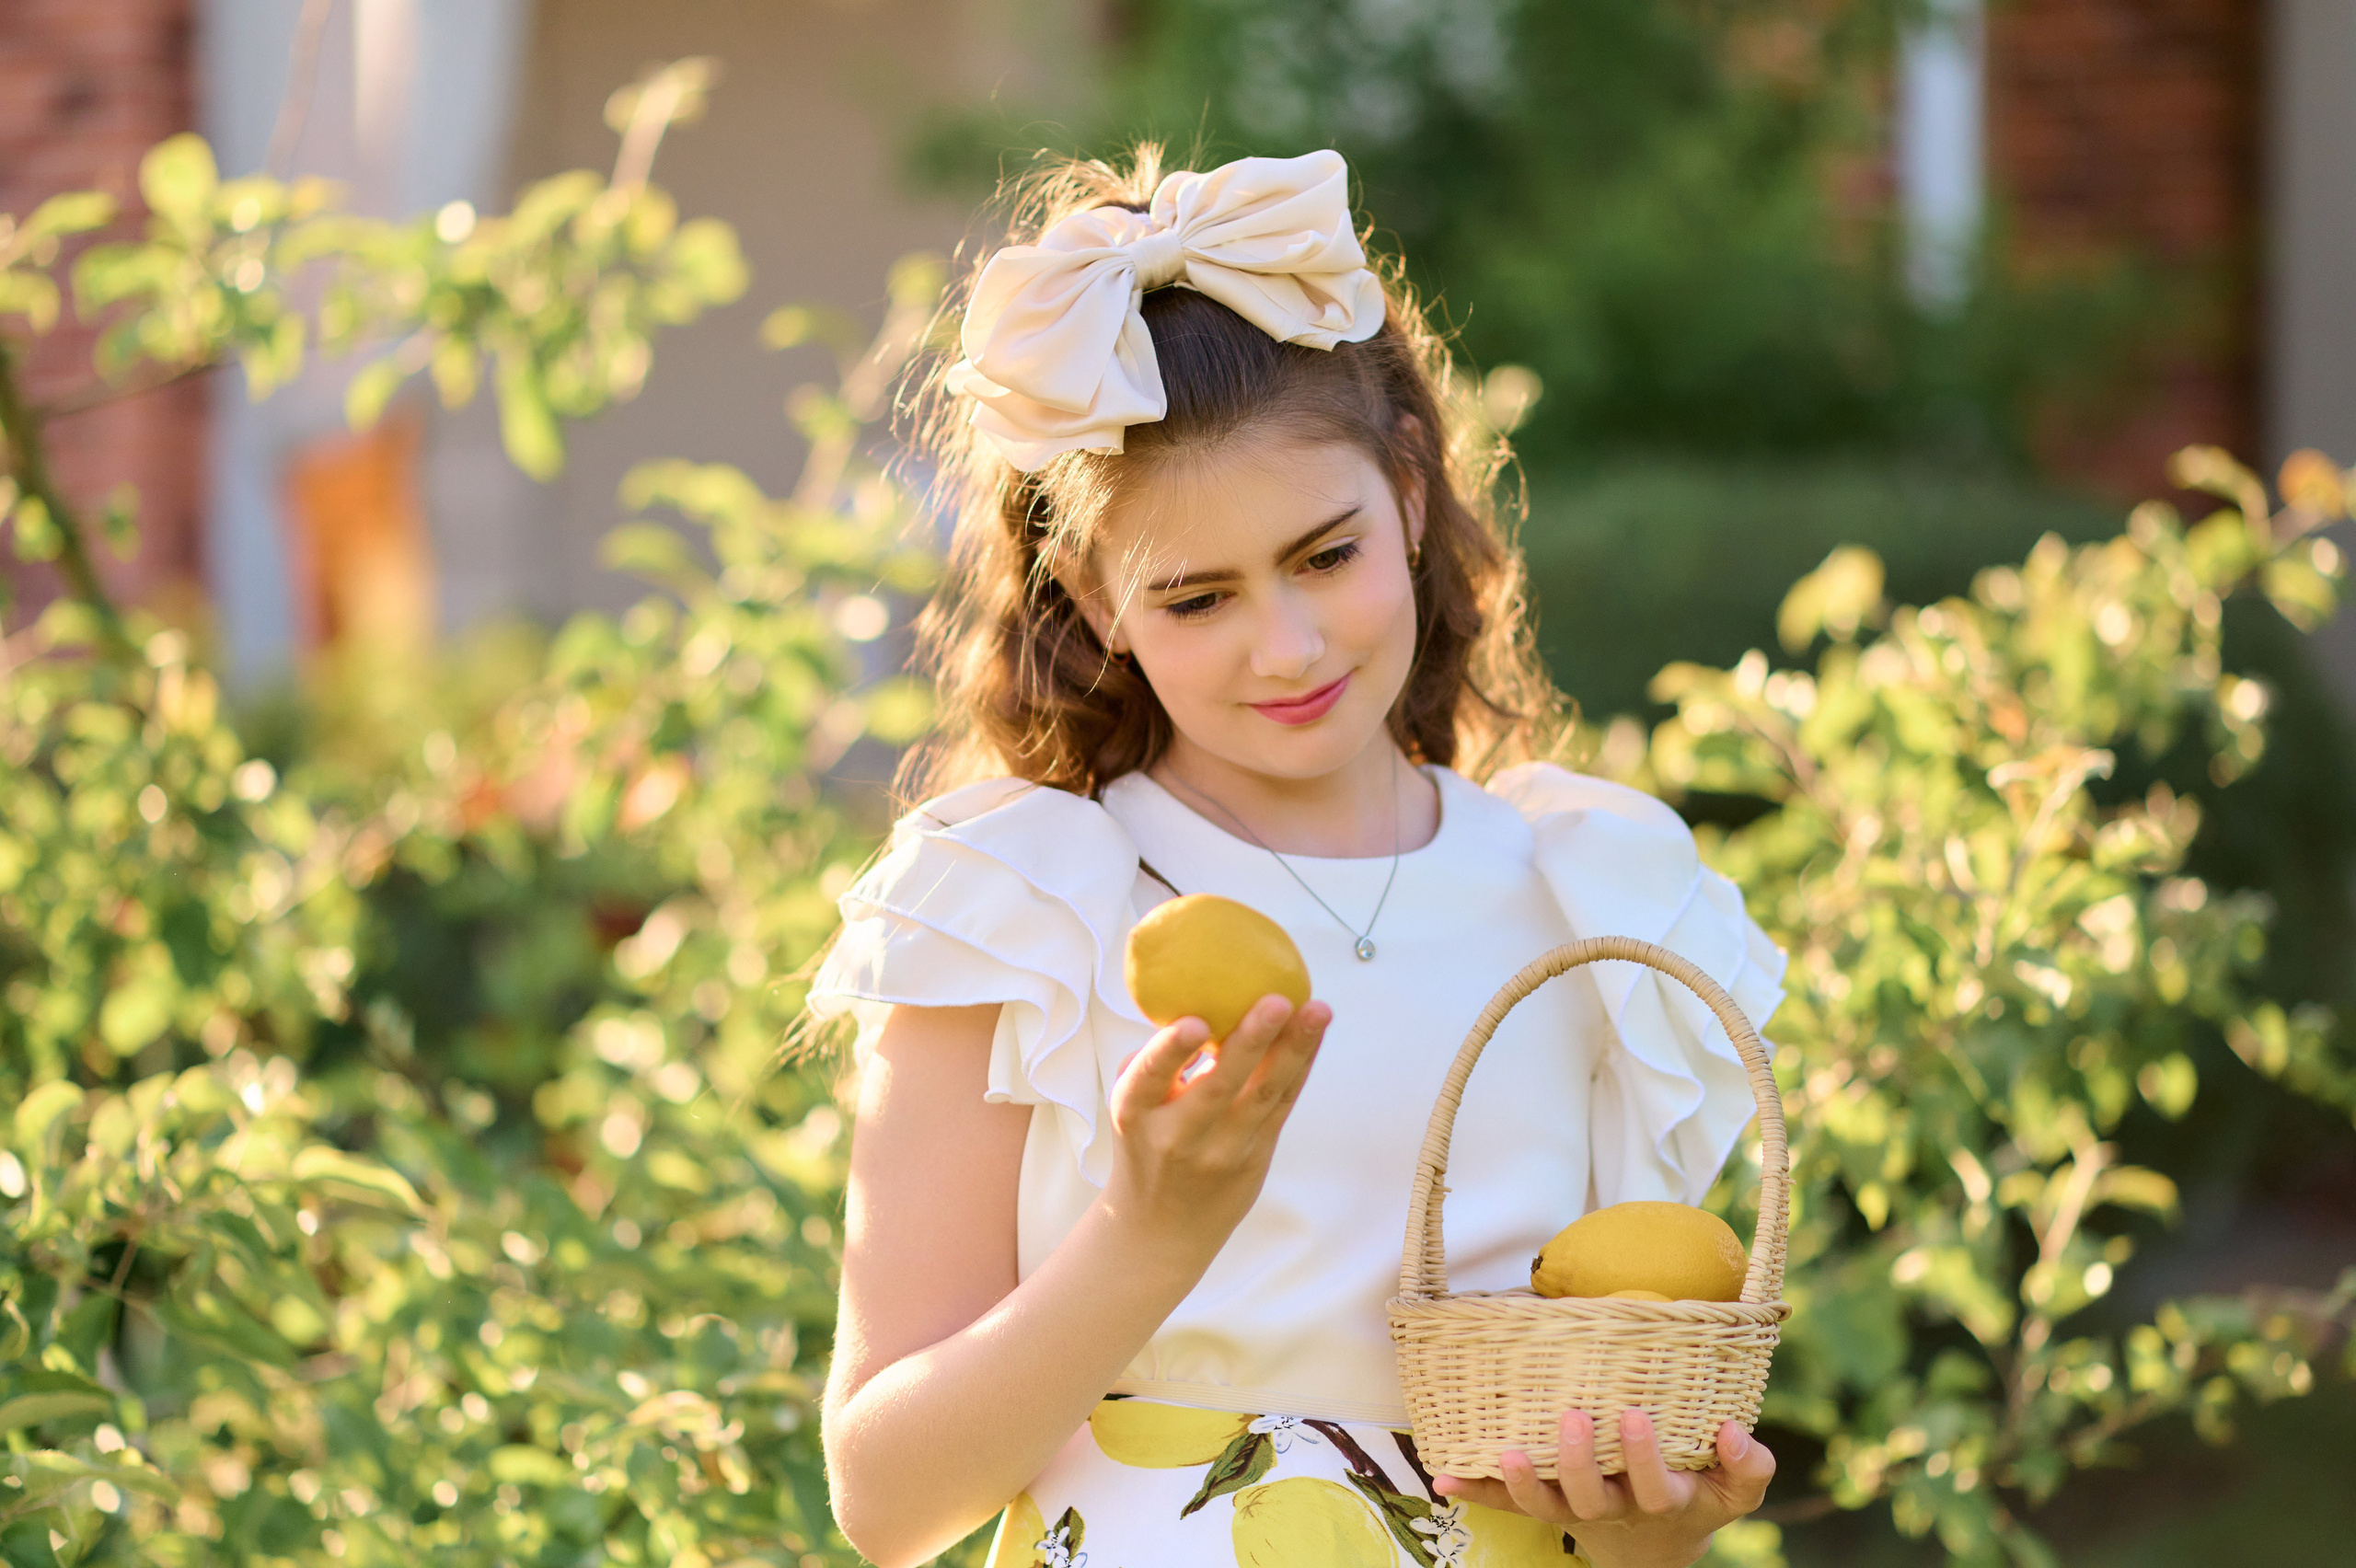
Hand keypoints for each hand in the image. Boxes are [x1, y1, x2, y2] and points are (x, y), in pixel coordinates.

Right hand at [1100, 994, 1329, 1254]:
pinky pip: (1282, 1105)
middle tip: (1278, 1000)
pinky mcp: (1257, 1158)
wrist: (1159, 1228)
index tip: (1197, 1022)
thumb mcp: (1131, 1105)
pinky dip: (1300, 1065)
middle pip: (1221, 1085)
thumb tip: (1198, 997)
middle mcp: (1178, 1134)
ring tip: (1319, 1010)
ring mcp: (1222, 1150)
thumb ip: (1157, 1061)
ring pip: (1264, 1095)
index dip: (1173, 1050)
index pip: (1150, 1077)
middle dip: (1253, 1040)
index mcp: (1135, 1113)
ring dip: (1295, 1049)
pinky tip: (1315, 1033)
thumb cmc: (1145, 1141)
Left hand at [1432, 1412, 1774, 1567]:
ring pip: (1547, 1507)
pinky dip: (1477, 1491)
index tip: (1636, 1416)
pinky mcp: (1544, 1504)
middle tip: (1573, 1418)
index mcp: (1661, 1502)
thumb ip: (1749, 1465)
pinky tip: (1444, 1476)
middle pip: (1591, 1498)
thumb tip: (1731, 1432)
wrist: (1658, 1541)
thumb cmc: (1700, 1494)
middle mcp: (1613, 1509)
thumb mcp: (1737, 1489)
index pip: (1654, 1487)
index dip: (1644, 1458)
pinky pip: (1506, 1504)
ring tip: (1507, 1451)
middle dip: (1579, 1462)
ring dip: (1523, 1482)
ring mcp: (1574, 1510)